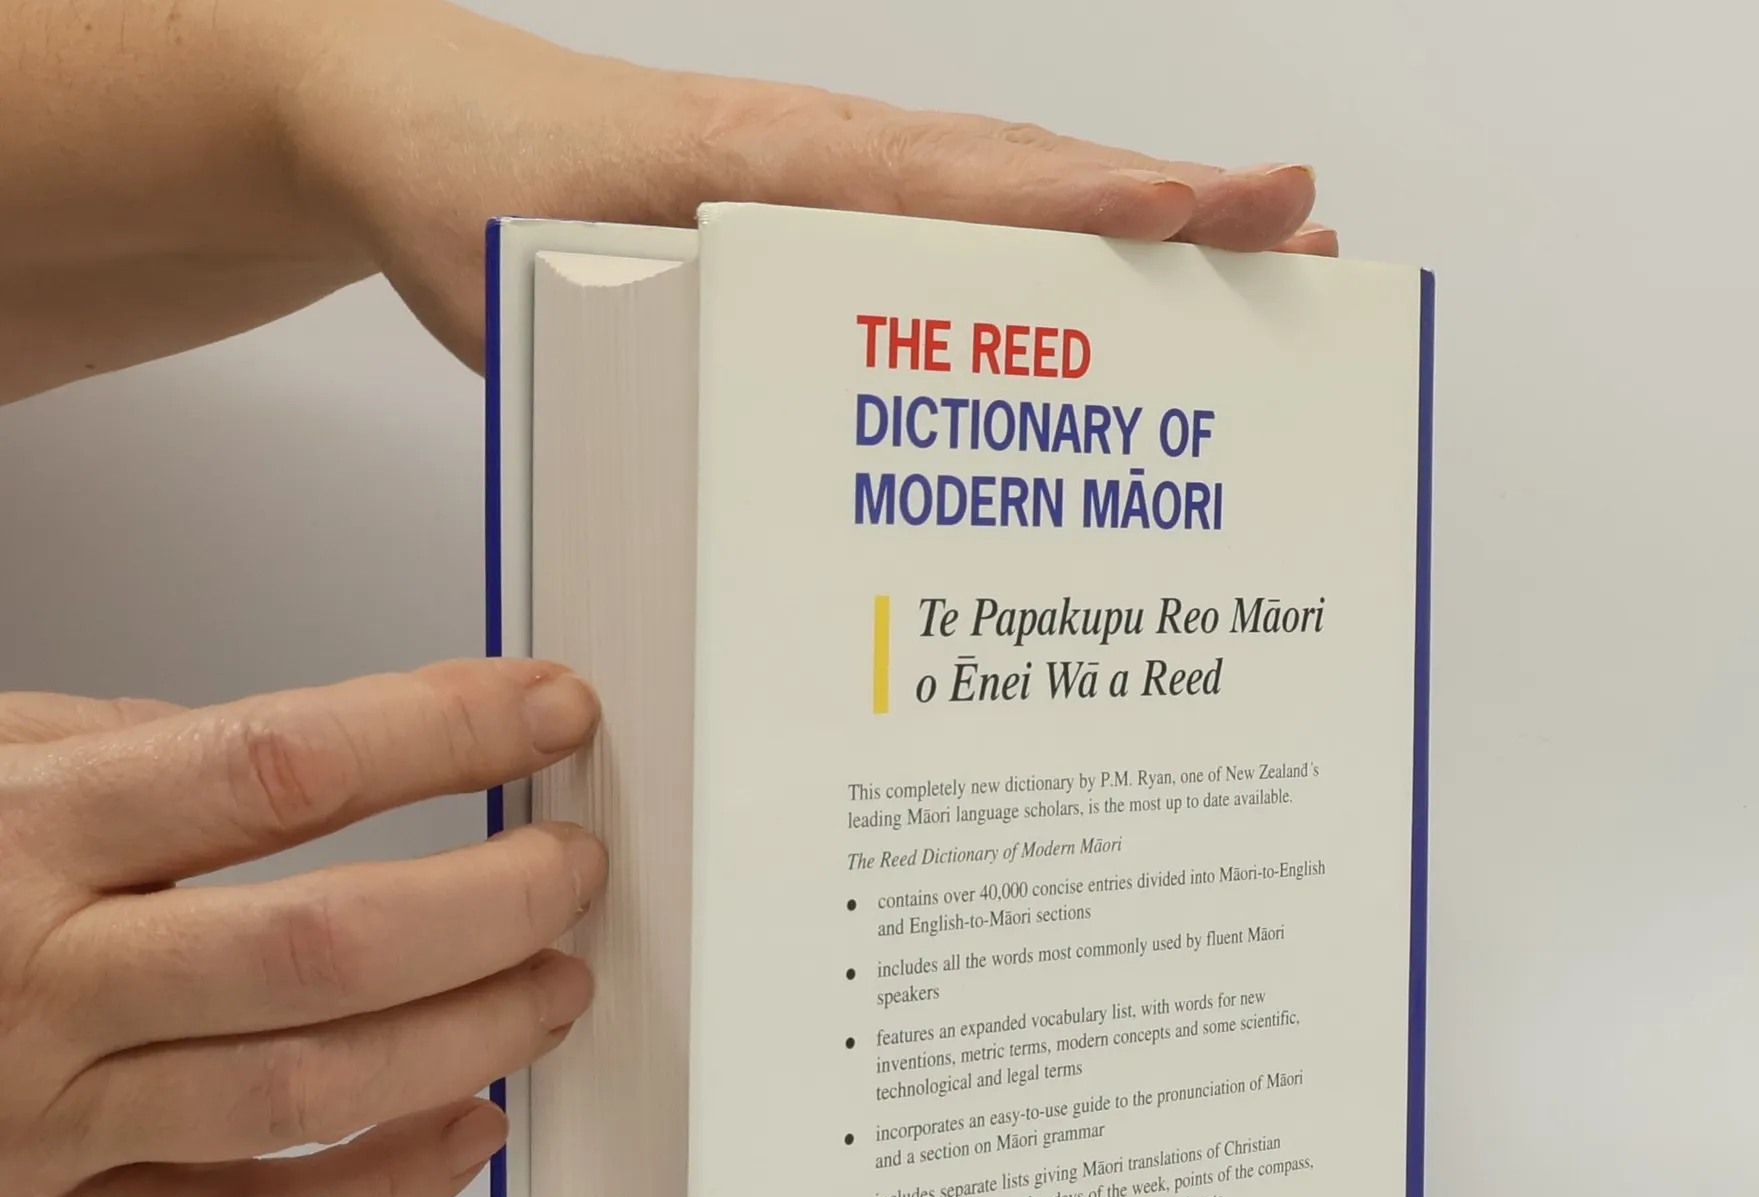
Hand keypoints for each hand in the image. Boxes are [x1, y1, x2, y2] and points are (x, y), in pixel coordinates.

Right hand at [0, 660, 604, 1196]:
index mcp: (11, 838)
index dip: (445, 728)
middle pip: (327, 946)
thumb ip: (108, 751)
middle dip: (493, 902)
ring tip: (556, 985)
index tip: (550, 707)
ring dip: (472, 1037)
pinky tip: (469, 1133)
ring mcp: (36, 1127)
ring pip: (309, 1096)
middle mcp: (31, 983)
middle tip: (574, 868)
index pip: (282, 766)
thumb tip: (298, 761)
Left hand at [290, 1, 1336, 371]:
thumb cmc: (471, 195)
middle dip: (1174, 215)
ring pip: (1008, 202)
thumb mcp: (540, 274)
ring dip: (1130, 233)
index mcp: (780, 170)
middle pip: (1031, 187)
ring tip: (1254, 263)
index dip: (1101, 209)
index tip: (1225, 213)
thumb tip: (745, 466)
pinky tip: (1095, 308)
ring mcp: (834, 188)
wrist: (413, 132)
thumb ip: (641, 346)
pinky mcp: (818, 223)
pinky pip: (951, 233)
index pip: (970, 190)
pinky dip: (1043, 254)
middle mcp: (832, 168)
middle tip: (1309, 240)